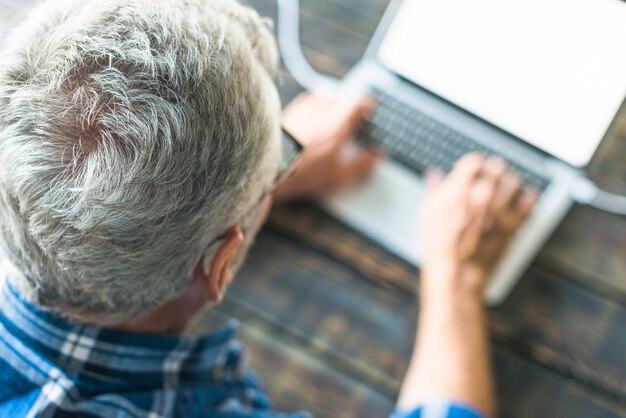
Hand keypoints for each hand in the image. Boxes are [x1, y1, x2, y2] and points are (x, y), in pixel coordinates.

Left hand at [273, 93, 381, 201]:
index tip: (372, 108)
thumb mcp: (336, 176)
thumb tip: (378, 157)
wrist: (267, 166)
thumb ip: (360, 165)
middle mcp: (322, 111)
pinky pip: (309, 101)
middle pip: (343, 98)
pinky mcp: (291, 110)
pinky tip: (314, 119)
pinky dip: (316, 107)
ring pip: (326, 97)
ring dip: (333, 104)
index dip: (368, 104)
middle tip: (354, 117)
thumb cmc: (301, 172)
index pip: (359, 103)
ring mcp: (304, 108)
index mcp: (337, 125)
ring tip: (334, 118)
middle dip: (350, 106)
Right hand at [420, 153, 537, 295]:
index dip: (475, 165)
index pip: (475, 161)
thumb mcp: (428, 213)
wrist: (458, 273)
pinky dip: (528, 198)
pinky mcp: (513, 224)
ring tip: (508, 186)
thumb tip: (435, 175)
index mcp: (460, 190)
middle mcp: (482, 196)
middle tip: (493, 174)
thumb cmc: (440, 245)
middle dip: (494, 171)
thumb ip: (435, 189)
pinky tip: (526, 197)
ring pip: (514, 182)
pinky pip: (529, 203)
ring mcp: (499, 210)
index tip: (475, 169)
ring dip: (511, 182)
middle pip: (497, 168)